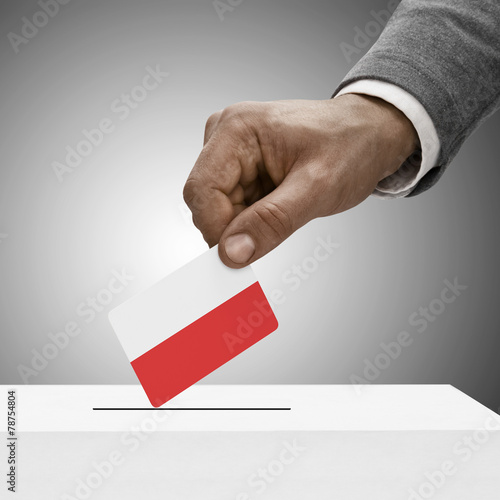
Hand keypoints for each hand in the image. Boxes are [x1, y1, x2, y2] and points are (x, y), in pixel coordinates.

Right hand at [183, 95, 417, 267]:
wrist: (369, 135)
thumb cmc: (351, 146)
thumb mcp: (317, 188)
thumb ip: (272, 221)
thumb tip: (231, 252)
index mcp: (237, 129)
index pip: (201, 190)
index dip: (217, 229)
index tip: (240, 256)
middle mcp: (225, 136)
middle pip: (206, 201)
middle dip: (234, 228)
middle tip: (273, 234)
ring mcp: (231, 152)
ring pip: (217, 209)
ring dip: (246, 224)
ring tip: (286, 211)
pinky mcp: (239, 167)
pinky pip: (231, 206)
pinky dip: (251, 220)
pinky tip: (279, 209)